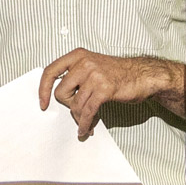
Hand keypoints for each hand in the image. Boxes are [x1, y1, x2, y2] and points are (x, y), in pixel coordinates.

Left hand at [39, 49, 178, 139]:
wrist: (142, 75)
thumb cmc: (116, 73)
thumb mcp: (91, 66)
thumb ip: (74, 76)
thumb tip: (57, 98)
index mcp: (77, 55)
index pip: (50, 71)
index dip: (43, 89)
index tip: (43, 103)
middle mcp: (84, 62)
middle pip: (61, 92)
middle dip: (69, 105)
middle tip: (79, 109)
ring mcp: (95, 75)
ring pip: (74, 104)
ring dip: (79, 117)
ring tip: (85, 121)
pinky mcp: (104, 89)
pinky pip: (87, 111)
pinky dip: (85, 123)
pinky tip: (86, 129)